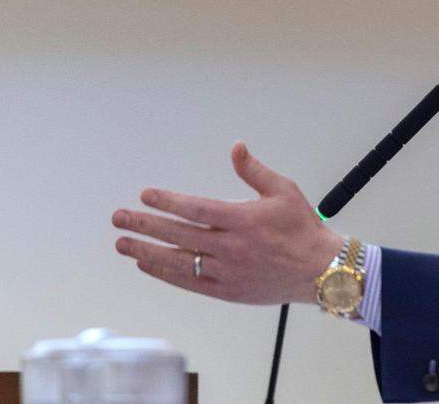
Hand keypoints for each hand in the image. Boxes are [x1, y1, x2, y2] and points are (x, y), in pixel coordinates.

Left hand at [112, 142, 344, 304]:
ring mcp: (227, 271)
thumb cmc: (302, 228)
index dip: (167, 202)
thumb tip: (236, 148)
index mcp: (244, 220)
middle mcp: (231, 247)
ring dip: (146, 251)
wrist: (319, 270)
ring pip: (178, 260)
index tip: (146, 195)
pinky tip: (147, 264)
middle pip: (178, 235)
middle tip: (120, 218)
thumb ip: (254, 171)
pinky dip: (165, 272)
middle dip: (144, 225)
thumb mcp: (283, 190)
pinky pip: (189, 282)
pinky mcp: (226, 290)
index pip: (196, 209)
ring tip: (122, 244)